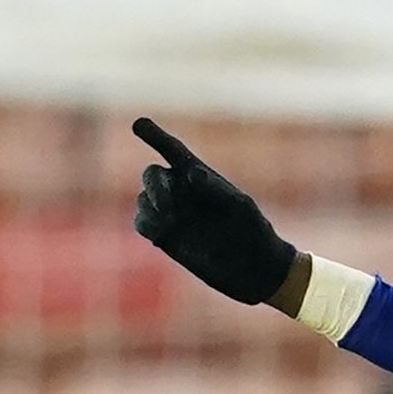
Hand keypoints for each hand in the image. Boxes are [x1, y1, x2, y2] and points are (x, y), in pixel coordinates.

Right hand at [132, 117, 297, 304]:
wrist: (254, 270)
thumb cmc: (254, 232)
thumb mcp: (241, 208)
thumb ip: (217, 189)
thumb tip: (191, 173)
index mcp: (203, 177)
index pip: (173, 151)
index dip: (156, 136)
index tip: (139, 124)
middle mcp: (183, 192)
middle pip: (151, 174)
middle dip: (155, 185)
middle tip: (169, 204)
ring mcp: (172, 214)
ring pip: (142, 198)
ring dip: (150, 205)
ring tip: (172, 220)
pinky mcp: (165, 236)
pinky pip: (141, 222)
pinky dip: (145, 223)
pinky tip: (162, 232)